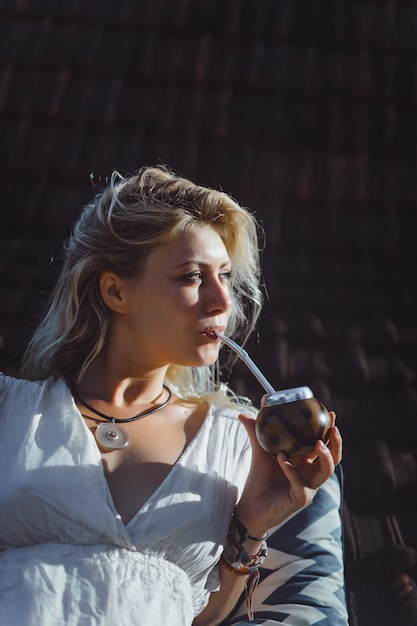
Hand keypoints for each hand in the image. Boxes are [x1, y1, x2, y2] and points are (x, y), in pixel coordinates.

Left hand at [235, 411, 341, 537]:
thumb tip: (242, 415)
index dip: (329, 430)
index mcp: (305, 462)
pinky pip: (301, 483)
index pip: (324, 444)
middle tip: (332, 427)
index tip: (330, 414)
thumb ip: (255, 434)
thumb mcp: (259, 453)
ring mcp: (308, 487)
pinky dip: (292, 469)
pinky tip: (281, 457)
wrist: (250, 507)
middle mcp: (310, 474)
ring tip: (318, 442)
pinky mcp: (300, 499)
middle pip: (333, 458)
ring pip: (326, 472)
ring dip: (325, 456)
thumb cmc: (260, 480)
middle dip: (336, 442)